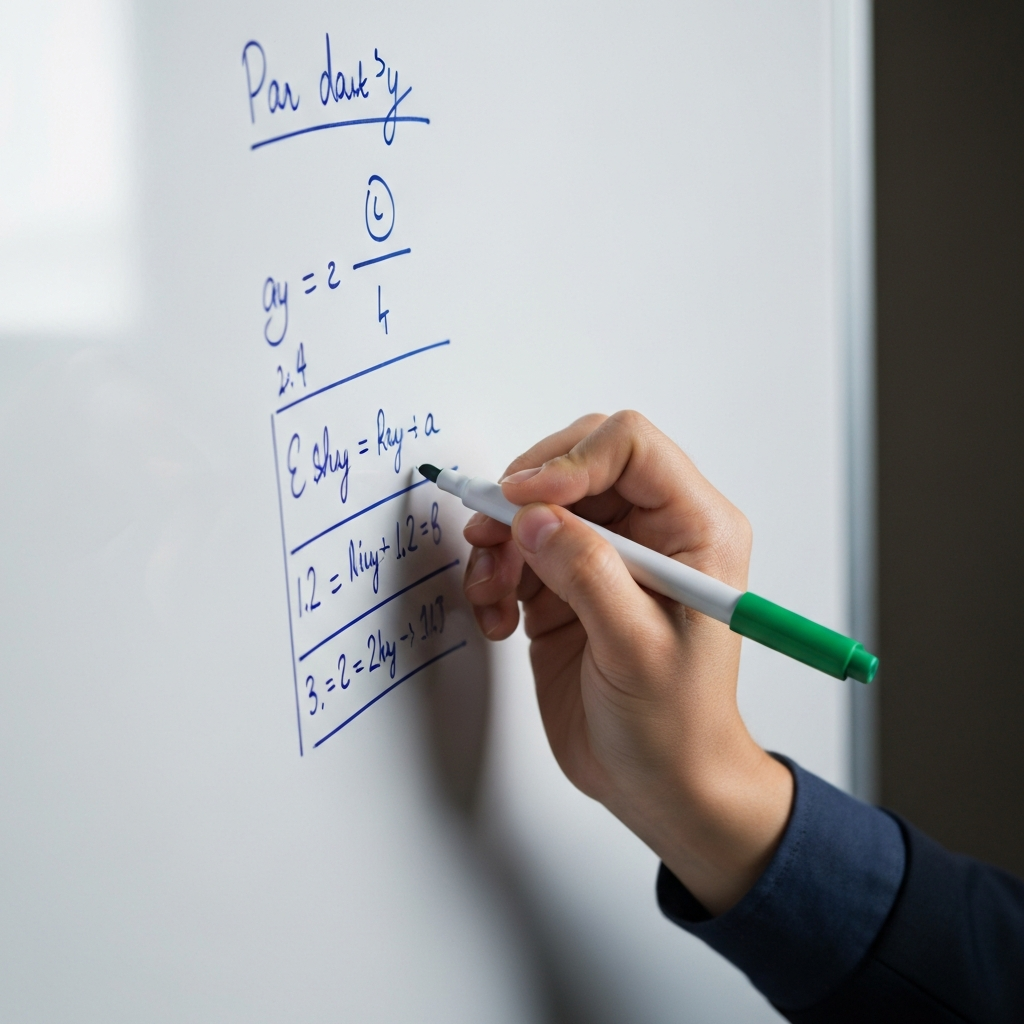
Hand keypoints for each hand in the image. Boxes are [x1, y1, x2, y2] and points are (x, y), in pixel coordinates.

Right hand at [462, 411, 792, 913]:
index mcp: (694, 528)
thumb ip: (587, 574)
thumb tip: (536, 517)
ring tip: (492, 593)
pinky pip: (516, 550)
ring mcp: (606, 557)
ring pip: (537, 507)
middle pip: (574, 465)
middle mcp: (651, 531)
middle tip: (491, 533)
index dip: (569, 460)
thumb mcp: (636, 649)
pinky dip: (493, 575)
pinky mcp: (567, 585)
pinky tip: (497, 619)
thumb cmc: (674, 725)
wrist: (658, 783)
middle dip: (525, 497)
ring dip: (500, 541)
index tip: (522, 499)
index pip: (629, 446)